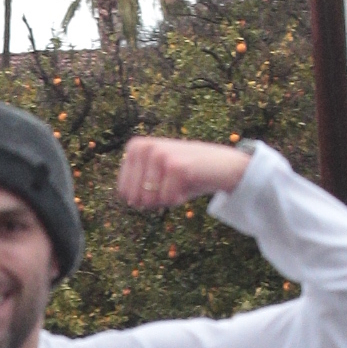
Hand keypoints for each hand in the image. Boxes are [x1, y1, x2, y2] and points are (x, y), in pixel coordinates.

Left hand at [116, 135, 253, 211]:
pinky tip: (190, 183)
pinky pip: (168, 200)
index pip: (123, 191)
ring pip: (150, 200)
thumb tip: (129, 199)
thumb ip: (136, 183)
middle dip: (155, 199)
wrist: (223, 165)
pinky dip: (179, 199)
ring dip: (168, 199)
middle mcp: (144, 147)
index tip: (161, 182)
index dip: (144, 196)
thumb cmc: (187, 174)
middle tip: (172, 183)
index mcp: (135, 147)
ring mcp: (159, 155)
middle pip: (135, 197)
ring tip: (181, 182)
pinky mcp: (176, 166)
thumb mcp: (155, 174)